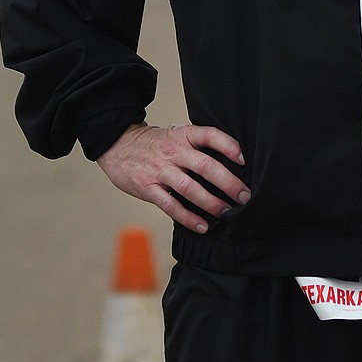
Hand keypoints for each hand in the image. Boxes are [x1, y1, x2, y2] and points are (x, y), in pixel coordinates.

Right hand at [96, 123, 249, 233]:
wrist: (117, 144)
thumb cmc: (153, 144)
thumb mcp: (176, 136)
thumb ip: (197, 147)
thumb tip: (229, 165)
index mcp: (183, 136)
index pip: (210, 135)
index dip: (229, 145)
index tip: (244, 160)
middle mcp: (173, 152)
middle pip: (205, 165)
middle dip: (227, 182)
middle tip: (244, 195)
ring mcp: (160, 170)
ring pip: (189, 188)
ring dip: (210, 202)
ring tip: (226, 212)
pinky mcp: (147, 187)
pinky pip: (170, 205)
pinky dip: (187, 217)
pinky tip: (202, 226)